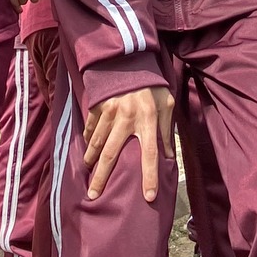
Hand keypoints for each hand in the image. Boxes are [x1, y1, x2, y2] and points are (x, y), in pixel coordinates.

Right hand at [83, 86, 173, 201]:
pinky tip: (88, 150)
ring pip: (96, 143)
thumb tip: (169, 156)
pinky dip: (88, 140)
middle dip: (101, 177)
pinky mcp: (97, 106)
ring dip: (91, 160)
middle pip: (111, 154)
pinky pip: (90, 128)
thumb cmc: (151, 84)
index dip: (150, 176)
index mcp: (147, 119)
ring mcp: (108, 112)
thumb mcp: (166, 103)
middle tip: (94, 195)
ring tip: (88, 174)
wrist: (128, 60)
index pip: (150, 154)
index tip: (148, 197)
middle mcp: (126, 118)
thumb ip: (166, 129)